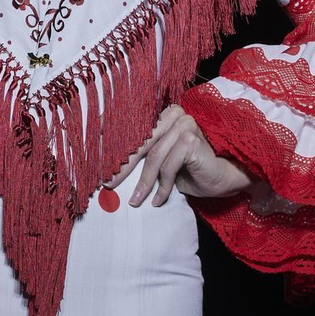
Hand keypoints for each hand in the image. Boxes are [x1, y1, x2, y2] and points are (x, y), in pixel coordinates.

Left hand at [109, 104, 250, 206]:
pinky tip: (159, 199)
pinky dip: (162, 186)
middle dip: (122, 166)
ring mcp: (184, 124)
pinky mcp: (191, 139)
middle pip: (140, 141)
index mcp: (163, 116)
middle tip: (109, 185)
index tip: (92, 157)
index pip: (133, 125)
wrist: (223, 179)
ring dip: (144, 183)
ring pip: (154, 156)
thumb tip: (109, 170)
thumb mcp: (161, 163)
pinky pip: (168, 165)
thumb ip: (142, 158)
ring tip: (135, 200)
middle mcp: (173, 114)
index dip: (110, 138)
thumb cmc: (190, 172)